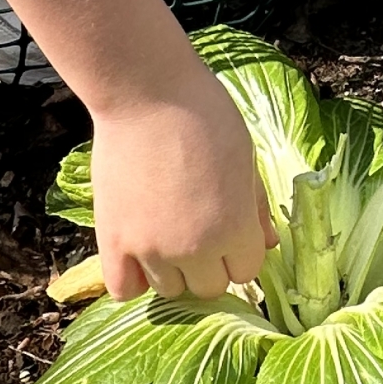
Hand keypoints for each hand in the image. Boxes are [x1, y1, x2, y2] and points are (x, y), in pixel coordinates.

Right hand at [90, 60, 276, 301]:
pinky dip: (133, 279)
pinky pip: (123, 289)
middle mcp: (195, 249)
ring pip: (169, 289)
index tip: (230, 230)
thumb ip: (255, 207)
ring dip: (173, 269)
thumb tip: (268, 241)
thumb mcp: (246, 157)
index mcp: (235, 228)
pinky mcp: (113, 241)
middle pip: (209, 287)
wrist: (147, 94)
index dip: (241, 252)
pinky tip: (139, 255)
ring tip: (166, 232)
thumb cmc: (204, 115)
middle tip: (198, 229)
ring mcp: (151, 249)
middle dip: (210, 264)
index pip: (247, 271)